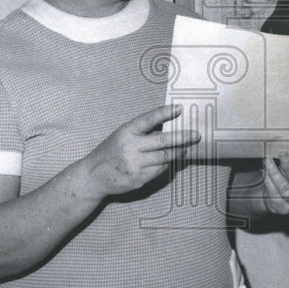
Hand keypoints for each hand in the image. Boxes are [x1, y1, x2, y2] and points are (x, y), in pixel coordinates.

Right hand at [82, 104, 199, 198]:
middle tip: (196, 135)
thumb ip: (141, 132)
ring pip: (165, 157)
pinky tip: (169, 160)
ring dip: (178, 152)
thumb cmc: (110, 152)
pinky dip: (166, 164)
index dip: (164, 113)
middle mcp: (131, 147)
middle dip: (182, 138)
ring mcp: (135, 165)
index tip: (179, 108)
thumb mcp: (122, 135)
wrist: (93, 177)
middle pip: (163, 141)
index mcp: (126, 132)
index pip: (148, 120)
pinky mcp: (138, 179)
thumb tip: (168, 127)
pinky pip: (159, 170)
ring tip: (186, 148)